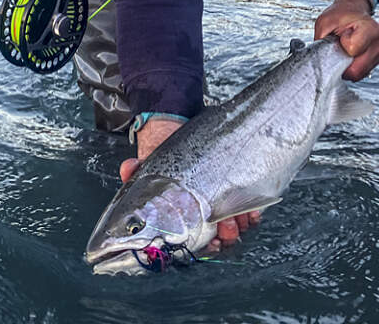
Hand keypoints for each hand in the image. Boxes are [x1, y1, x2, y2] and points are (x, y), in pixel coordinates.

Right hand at [118, 117, 259, 250]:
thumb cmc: (163, 156)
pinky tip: (251, 211)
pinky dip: (251, 215)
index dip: (203, 247)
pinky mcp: (235, 194)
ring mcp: (219, 207)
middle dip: (225, 236)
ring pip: (235, 228)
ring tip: (237, 218)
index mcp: (179, 220)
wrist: (177, 131)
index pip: (193, 242)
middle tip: (224, 228)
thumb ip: (135, 172)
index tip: (211, 243)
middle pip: (218, 239)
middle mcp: (200, 218)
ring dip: (238, 226)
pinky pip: (248, 213)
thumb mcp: (149, 165)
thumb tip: (128, 169)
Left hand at [314, 0, 378, 80]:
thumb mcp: (324, 22)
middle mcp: (378, 42)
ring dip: (347, 65)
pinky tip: (349, 54)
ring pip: (359, 74)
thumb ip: (322, 40)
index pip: (352, 50)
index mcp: (370, 28)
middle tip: (340, 46)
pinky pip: (361, 73)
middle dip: (343, 61)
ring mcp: (378, 53)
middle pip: (357, 69)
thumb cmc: (339, 16)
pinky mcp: (376, 60)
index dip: (340, 46)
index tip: (340, 36)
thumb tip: (318, 61)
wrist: (351, 12)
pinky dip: (352, 67)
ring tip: (345, 49)